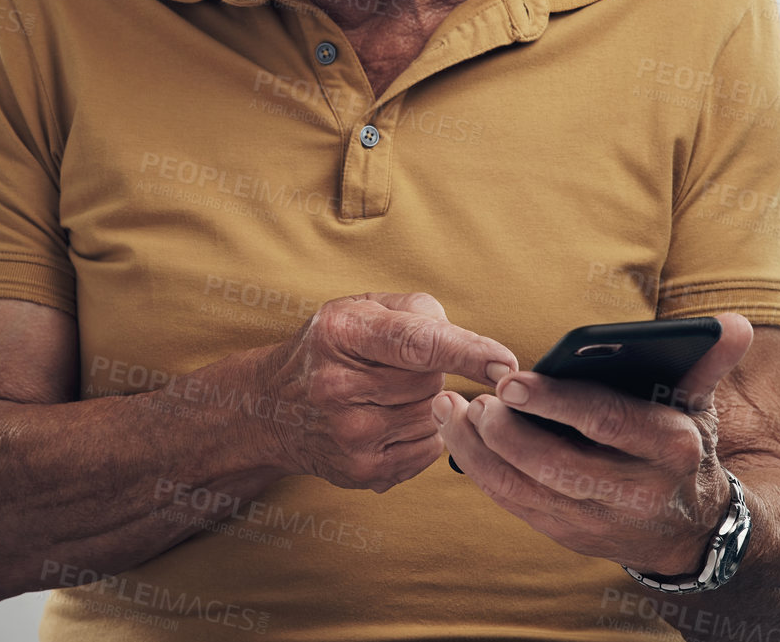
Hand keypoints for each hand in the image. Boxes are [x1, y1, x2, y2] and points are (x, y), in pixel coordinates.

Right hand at [259, 292, 517, 492]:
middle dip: (432, 371)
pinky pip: (430, 450)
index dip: (467, 352)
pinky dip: (423, 433)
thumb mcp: (359, 308)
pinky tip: (389, 421)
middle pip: (433, 382)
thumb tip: (472, 346)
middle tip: (396, 368)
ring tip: (388, 394)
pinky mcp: (364, 471)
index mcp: (340, 332)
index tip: (506, 363)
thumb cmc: (330, 348)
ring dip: (429, 403)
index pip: (417, 343)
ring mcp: (350, 436)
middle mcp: (338, 386)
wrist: (273, 409)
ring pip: (435, 417)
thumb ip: (417, 310)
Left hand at [434, 313, 753, 572]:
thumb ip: (706, 361)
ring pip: (525, 490)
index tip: (511, 379)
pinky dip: (481, 474)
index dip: (556, 401)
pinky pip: (515, 506)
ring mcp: (599, 522)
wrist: (694, 530)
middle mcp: (635, 491)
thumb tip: (734, 322)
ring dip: (479, 452)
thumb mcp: (700, 405)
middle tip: (473, 399)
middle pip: (556, 464)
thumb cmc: (684, 447)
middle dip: (506, 433)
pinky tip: (458, 440)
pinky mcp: (570, 536)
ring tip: (451, 411)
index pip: (606, 421)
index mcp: (670, 447)